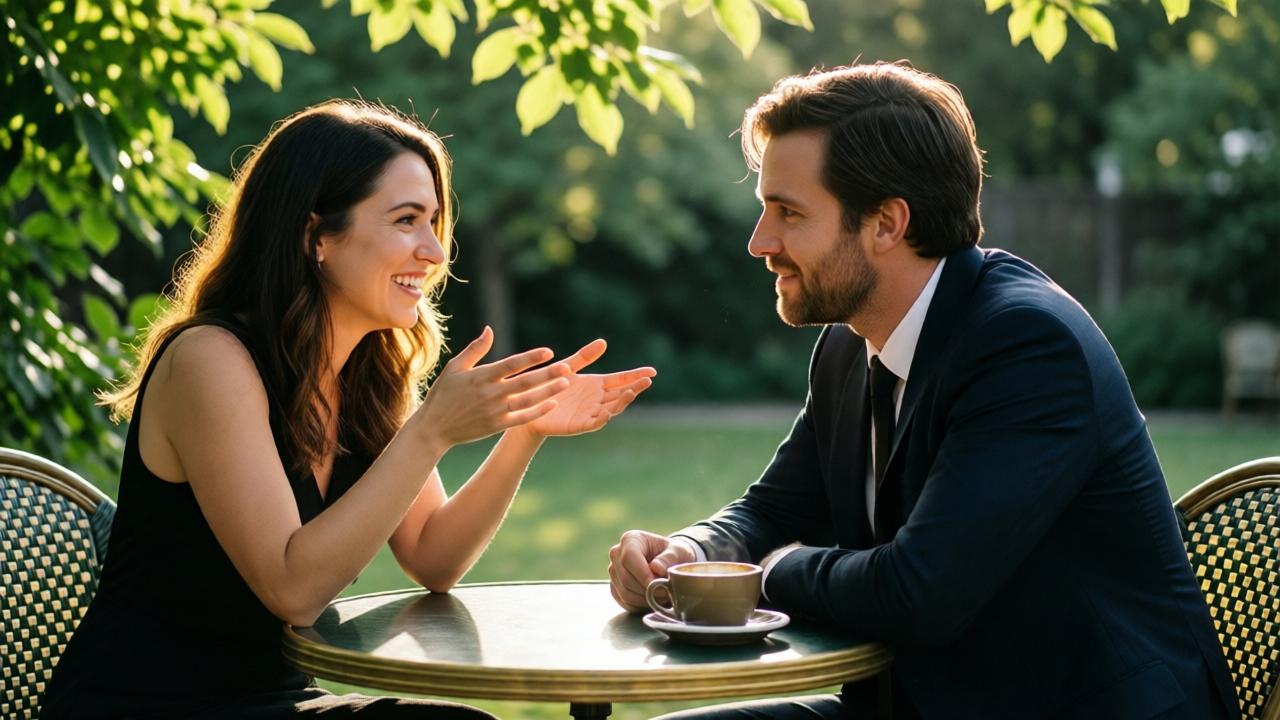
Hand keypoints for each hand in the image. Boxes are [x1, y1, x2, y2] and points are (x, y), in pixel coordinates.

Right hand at [412, 327, 571, 451]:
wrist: (434, 427)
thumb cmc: (444, 393)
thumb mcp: (455, 367)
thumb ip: (475, 349)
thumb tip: (490, 330)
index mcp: (481, 376)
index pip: (511, 364)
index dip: (531, 358)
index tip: (548, 352)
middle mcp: (490, 393)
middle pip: (525, 382)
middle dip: (547, 374)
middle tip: (568, 367)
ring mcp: (495, 411)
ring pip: (528, 400)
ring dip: (549, 391)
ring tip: (566, 382)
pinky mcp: (497, 426)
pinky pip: (522, 418)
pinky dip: (538, 411)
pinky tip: (552, 403)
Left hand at [520, 339, 655, 437]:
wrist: (527, 404)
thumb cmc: (547, 385)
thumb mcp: (568, 367)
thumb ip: (585, 357)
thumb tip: (603, 342)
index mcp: (597, 385)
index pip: (622, 379)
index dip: (636, 376)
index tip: (652, 371)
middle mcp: (597, 399)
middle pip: (621, 393)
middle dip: (635, 387)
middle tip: (647, 380)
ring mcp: (590, 412)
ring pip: (612, 407)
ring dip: (623, 401)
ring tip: (632, 392)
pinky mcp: (579, 425)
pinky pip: (595, 422)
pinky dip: (603, 417)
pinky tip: (610, 410)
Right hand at [608, 529, 695, 612]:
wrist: (669, 564)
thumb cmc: (674, 555)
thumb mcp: (679, 552)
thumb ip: (669, 558)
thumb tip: (656, 568)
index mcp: (631, 539)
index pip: (629, 558)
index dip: (643, 574)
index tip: (659, 584)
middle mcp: (617, 554)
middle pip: (625, 578)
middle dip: (647, 590)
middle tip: (666, 594)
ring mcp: (614, 572)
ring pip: (624, 593)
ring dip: (645, 600)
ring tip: (662, 597)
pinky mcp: (615, 587)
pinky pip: (624, 602)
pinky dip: (640, 605)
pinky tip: (653, 600)